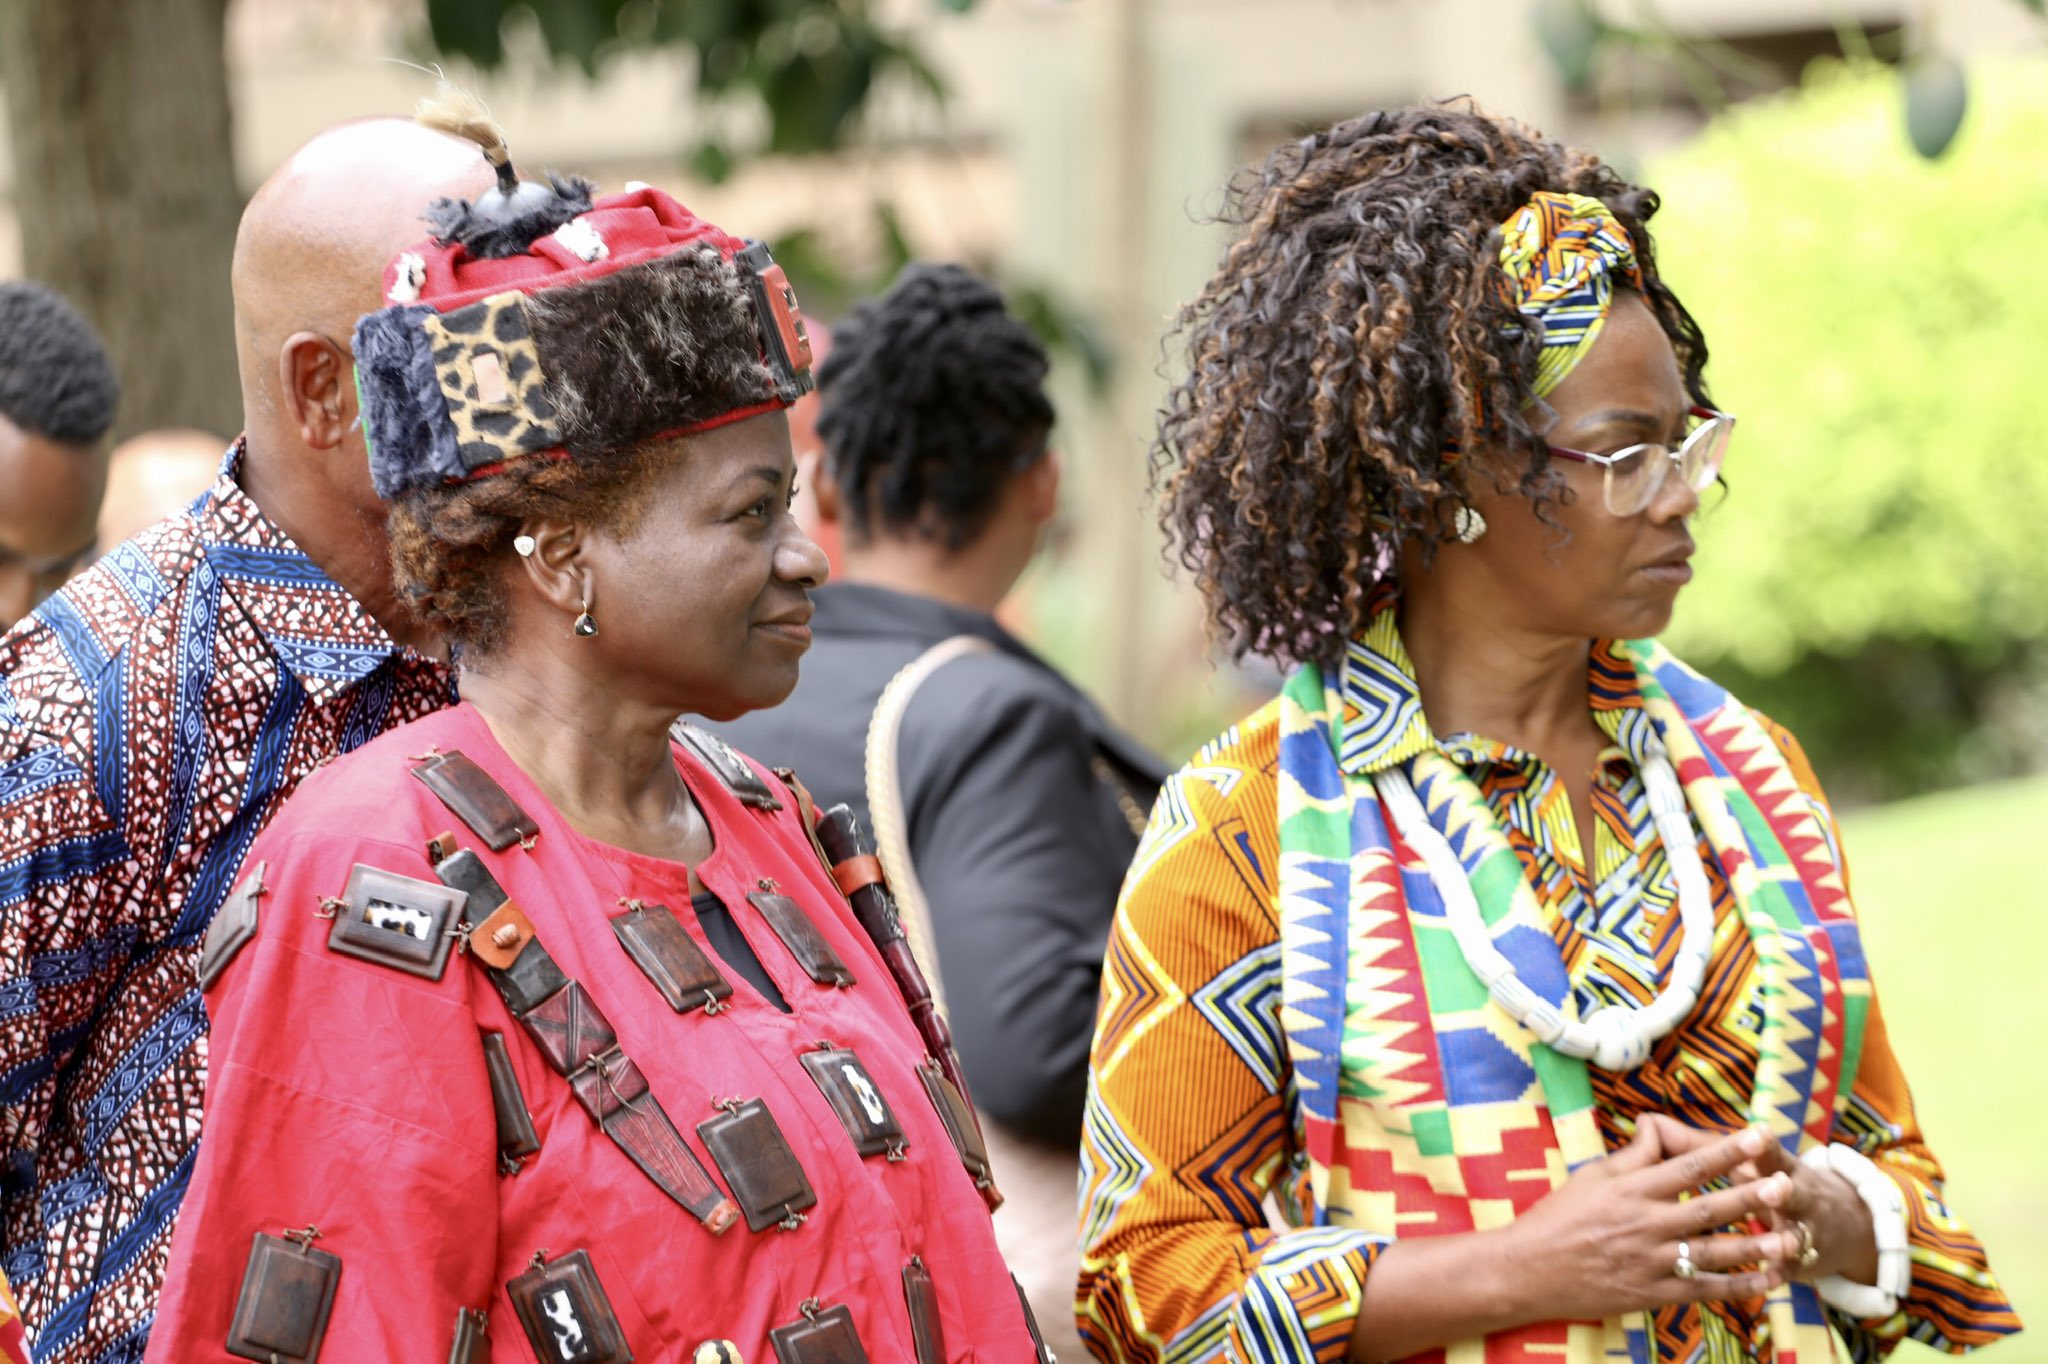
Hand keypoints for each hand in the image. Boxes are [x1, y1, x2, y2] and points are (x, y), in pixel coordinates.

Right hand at [1498, 1117, 1799, 1322]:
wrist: (1528, 1270)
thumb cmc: (1558, 1217)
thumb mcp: (1591, 1175)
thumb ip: (1633, 1156)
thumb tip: (1658, 1125)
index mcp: (1631, 1189)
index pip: (1688, 1165)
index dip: (1726, 1151)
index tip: (1758, 1136)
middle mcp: (1645, 1223)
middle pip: (1708, 1208)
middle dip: (1750, 1196)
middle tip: (1786, 1184)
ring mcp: (1650, 1261)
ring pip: (1712, 1252)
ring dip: (1753, 1246)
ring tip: (1789, 1239)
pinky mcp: (1652, 1293)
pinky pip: (1702, 1290)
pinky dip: (1735, 1287)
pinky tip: (1764, 1281)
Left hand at [1735, 1140, 1880, 1285]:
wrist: (1848, 1225)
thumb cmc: (1784, 1187)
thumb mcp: (1768, 1167)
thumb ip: (1728, 1154)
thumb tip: (1673, 1131)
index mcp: (1785, 1170)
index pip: (1774, 1155)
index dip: (1766, 1146)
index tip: (1759, 1133)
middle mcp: (1801, 1198)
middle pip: (1793, 1193)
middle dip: (1782, 1192)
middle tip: (1774, 1187)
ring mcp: (1806, 1231)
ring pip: (1797, 1234)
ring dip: (1788, 1238)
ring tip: (1782, 1242)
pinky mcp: (1803, 1261)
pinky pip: (1793, 1268)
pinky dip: (1782, 1272)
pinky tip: (1771, 1279)